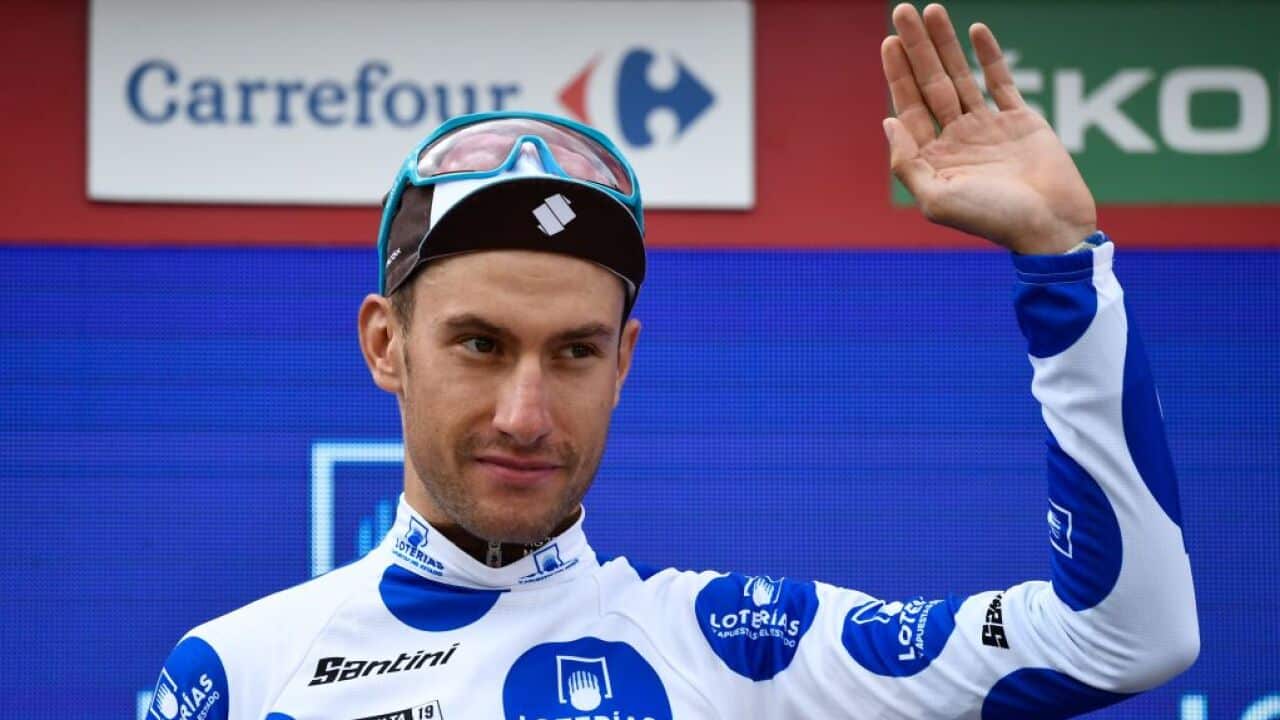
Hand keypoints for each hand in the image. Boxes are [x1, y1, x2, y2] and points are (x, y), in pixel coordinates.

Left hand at [881, 3, 1096, 254]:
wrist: (1050, 224)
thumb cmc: (992, 219)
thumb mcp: (936, 198)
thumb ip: (907, 162)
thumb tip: (887, 121)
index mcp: (935, 158)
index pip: (909, 106)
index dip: (898, 74)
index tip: (889, 41)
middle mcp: (958, 139)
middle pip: (930, 83)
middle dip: (916, 48)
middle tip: (902, 10)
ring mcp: (989, 128)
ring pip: (962, 76)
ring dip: (946, 43)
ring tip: (932, 10)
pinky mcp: (1021, 120)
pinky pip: (1001, 81)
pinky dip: (989, 55)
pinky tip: (975, 30)